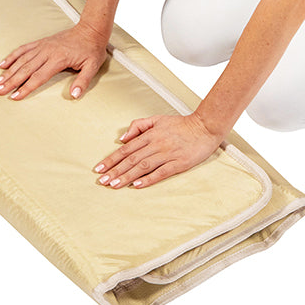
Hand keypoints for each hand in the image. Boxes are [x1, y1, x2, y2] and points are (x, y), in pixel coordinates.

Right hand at [0, 22, 108, 99]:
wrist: (90, 30)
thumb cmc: (91, 49)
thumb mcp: (92, 66)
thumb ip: (83, 81)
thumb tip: (75, 95)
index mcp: (58, 59)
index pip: (38, 77)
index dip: (26, 88)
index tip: (15, 97)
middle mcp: (47, 52)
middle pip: (25, 69)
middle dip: (11, 81)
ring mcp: (42, 46)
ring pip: (21, 59)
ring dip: (8, 71)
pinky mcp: (41, 42)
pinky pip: (23, 49)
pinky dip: (12, 56)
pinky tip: (2, 64)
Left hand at [93, 113, 223, 189]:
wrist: (205, 126)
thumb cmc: (181, 124)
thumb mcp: (157, 119)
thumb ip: (139, 125)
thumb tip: (122, 138)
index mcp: (150, 134)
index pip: (126, 149)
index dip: (112, 159)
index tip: (99, 168)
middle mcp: (156, 144)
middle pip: (132, 159)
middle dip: (115, 170)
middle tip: (102, 181)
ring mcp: (168, 154)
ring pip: (143, 166)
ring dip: (127, 176)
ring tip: (114, 185)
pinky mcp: (179, 163)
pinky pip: (161, 172)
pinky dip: (148, 179)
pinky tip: (137, 185)